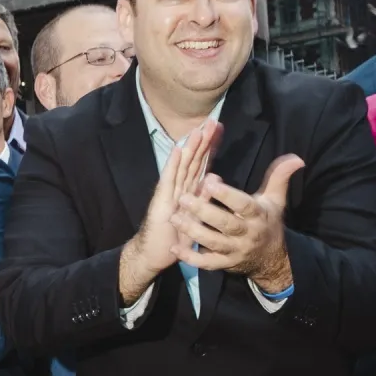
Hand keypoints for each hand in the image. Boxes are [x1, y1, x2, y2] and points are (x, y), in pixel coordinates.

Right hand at [118, 120, 218, 301]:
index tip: (220, 129)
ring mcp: (169, 193)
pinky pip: (168, 181)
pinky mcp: (161, 202)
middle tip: (212, 121)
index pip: (202, 164)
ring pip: (182, 166)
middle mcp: (179, 188)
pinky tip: (177, 150)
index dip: (211, 147)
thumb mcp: (197, 217)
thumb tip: (216, 178)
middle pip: (193, 160)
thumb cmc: (176, 237)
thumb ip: (205, 197)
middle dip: (202, 141)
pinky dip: (172, 165)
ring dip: (190, 147)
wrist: (154, 254)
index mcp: (190, 191)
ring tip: (198, 129)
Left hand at [172, 154, 303, 290]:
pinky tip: (175, 248)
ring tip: (174, 218)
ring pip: (213, 243)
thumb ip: (279, 177)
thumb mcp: (275, 199)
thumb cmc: (267, 222)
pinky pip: (207, 263)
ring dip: (193, 231)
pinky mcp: (224, 265)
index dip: (227, 194)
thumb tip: (296, 158)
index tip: (209, 180)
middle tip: (183, 198)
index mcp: (258, 215)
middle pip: (225, 224)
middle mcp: (247, 234)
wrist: (270, 258)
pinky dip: (191, 258)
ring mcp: (235, 251)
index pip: (243, 204)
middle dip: (204, 211)